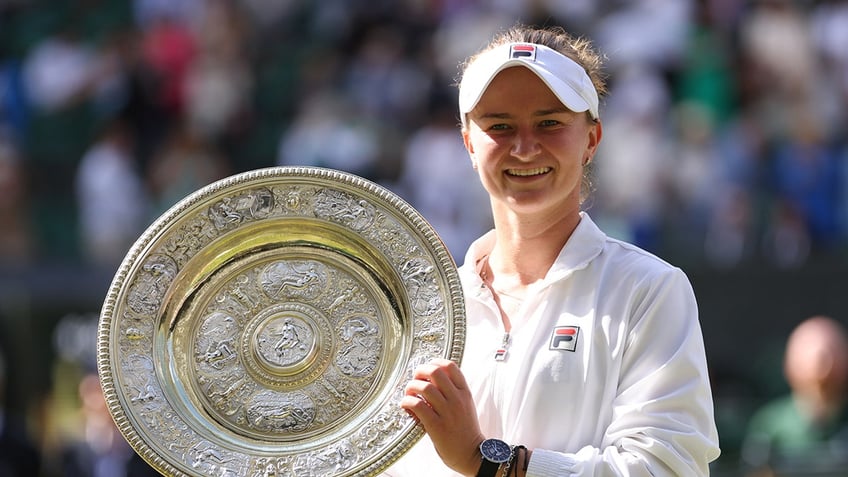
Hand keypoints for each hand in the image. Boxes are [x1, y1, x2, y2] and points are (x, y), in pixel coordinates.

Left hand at [400, 358, 484, 475]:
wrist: (471, 453)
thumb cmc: (465, 430)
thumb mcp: (466, 405)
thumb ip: (454, 391)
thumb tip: (432, 378)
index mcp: (464, 393)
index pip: (451, 366)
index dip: (435, 362)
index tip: (426, 368)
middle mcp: (457, 400)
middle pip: (436, 372)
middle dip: (420, 371)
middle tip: (415, 378)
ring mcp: (447, 412)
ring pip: (425, 387)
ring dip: (411, 387)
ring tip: (409, 394)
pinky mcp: (436, 426)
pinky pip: (418, 405)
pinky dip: (408, 402)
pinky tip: (407, 406)